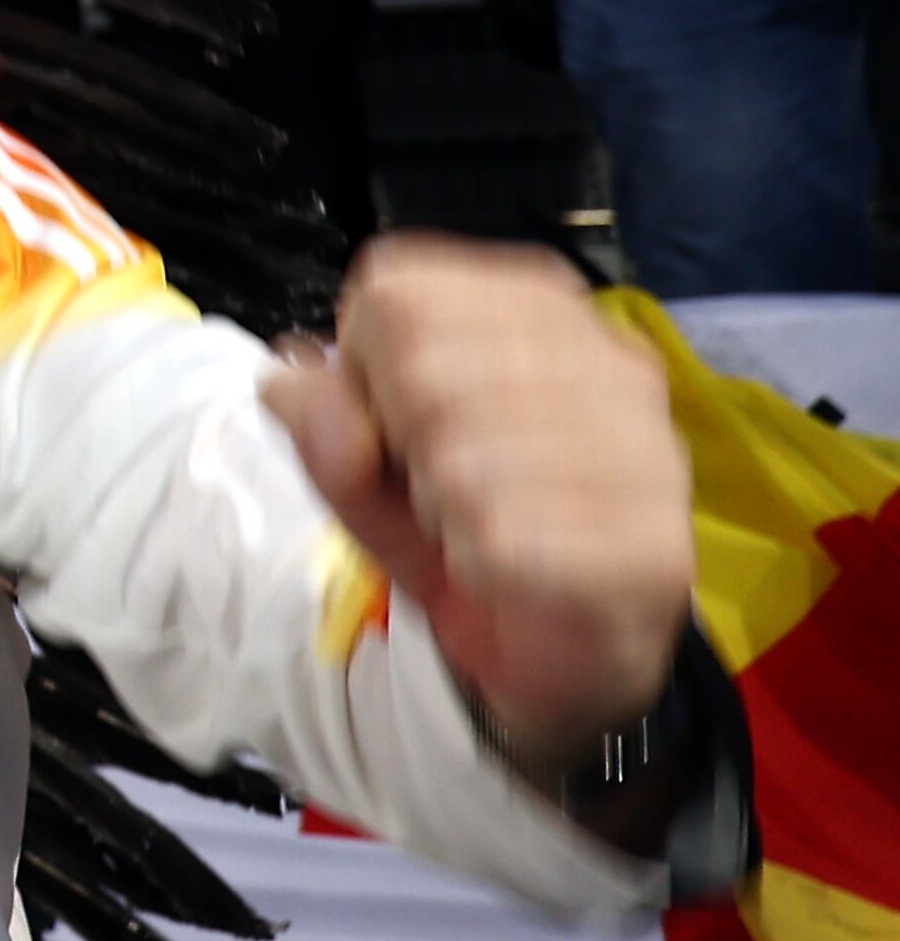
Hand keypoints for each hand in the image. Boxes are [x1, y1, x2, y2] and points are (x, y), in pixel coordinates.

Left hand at [263, 236, 696, 766]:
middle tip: (440, 484)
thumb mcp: (363, 470)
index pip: (397, 290)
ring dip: (442, 509)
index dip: (362, 366)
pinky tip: (509, 569)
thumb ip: (322, 423)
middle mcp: (608, 362)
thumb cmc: (462, 524)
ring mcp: (645, 450)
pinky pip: (505, 537)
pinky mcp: (652, 543)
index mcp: (540, 307)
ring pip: (461, 457)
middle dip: (400, 441)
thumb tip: (288, 383)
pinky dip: (479, 562)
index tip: (395, 418)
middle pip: (423, 364)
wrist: (556, 650)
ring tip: (479, 523)